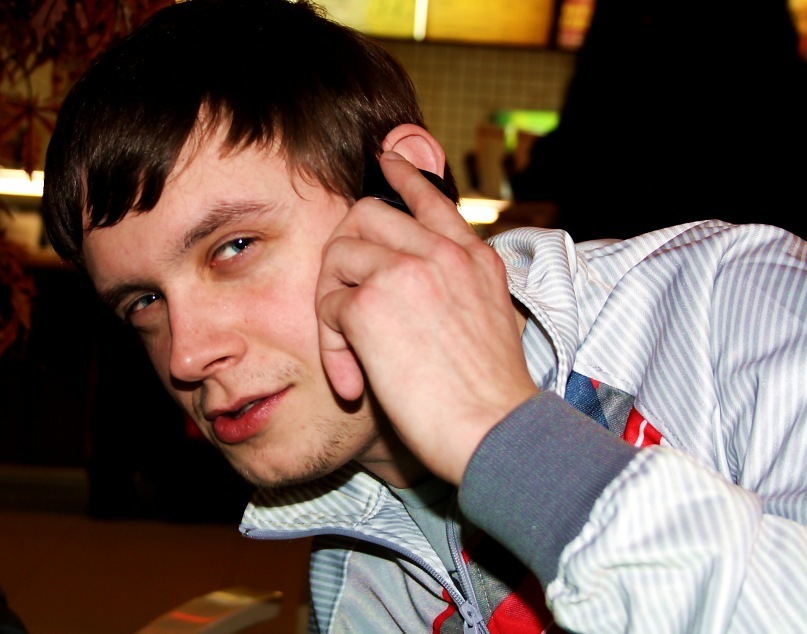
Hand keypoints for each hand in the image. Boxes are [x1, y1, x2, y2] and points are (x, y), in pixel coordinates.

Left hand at [316, 152, 537, 484]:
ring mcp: (406, 272)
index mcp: (473, 257)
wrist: (495, 429)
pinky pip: (326, 308)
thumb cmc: (489, 393)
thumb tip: (415, 274)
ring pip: (337, 255)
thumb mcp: (490, 319)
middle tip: (344, 302)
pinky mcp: (370, 304)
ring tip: (352, 354)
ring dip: (333, 306)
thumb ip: (457, 286)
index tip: (389, 158)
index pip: (432, 199)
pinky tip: (354, 383)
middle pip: (365, 216)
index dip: (405, 176)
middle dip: (345, 254)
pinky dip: (331, 349)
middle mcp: (441, 253)